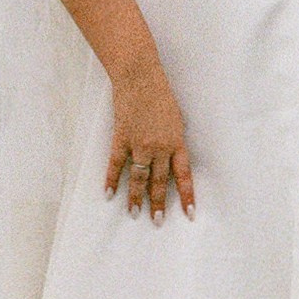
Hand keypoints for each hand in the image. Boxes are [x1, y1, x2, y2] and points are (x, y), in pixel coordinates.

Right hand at [106, 58, 194, 222]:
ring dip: (136, 198)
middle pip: (159, 182)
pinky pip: (116, 164)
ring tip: (134, 213)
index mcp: (177, 141)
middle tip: (157, 222)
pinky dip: (112, 180)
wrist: (140, 76)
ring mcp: (139, 143)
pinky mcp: (121, 138)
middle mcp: (160, 146)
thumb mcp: (176, 118)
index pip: (184, 175)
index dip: (187, 196)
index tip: (189, 215)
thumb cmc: (160, 93)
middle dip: (158, 204)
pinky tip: (109, 194)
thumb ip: (174, 140)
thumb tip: (173, 158)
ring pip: (139, 178)